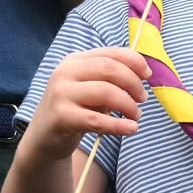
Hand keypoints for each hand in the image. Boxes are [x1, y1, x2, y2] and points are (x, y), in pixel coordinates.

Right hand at [22, 48, 149, 160]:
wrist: (43, 138)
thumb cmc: (74, 110)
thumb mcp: (90, 89)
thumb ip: (110, 79)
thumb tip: (143, 73)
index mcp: (74, 60)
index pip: (111, 53)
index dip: (134, 61)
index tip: (148, 75)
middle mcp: (65, 72)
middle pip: (110, 69)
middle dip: (133, 83)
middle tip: (142, 99)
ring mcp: (60, 93)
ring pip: (106, 92)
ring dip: (128, 105)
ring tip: (136, 116)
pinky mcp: (61, 116)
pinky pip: (97, 120)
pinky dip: (118, 125)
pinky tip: (131, 129)